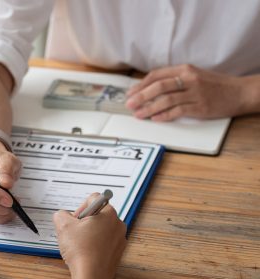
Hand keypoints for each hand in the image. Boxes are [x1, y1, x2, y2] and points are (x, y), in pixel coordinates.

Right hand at [54, 194, 126, 278]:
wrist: (91, 276)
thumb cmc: (81, 251)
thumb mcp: (63, 226)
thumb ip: (60, 214)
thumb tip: (61, 215)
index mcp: (109, 213)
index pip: (93, 199)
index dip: (79, 208)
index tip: (74, 220)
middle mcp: (118, 224)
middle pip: (97, 214)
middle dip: (84, 222)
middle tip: (75, 232)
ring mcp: (119, 239)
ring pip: (100, 229)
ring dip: (89, 234)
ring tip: (80, 245)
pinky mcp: (118, 253)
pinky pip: (104, 242)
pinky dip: (94, 245)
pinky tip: (86, 253)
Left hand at [125, 64, 249, 121]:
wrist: (240, 92)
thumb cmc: (215, 85)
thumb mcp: (194, 75)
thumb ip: (174, 79)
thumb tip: (150, 89)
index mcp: (185, 69)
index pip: (156, 75)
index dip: (141, 85)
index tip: (130, 93)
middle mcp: (189, 79)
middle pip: (158, 87)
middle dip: (140, 96)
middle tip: (129, 104)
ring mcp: (195, 93)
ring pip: (165, 100)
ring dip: (149, 108)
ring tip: (139, 114)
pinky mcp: (201, 107)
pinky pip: (178, 111)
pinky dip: (164, 115)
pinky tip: (155, 119)